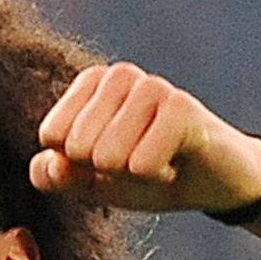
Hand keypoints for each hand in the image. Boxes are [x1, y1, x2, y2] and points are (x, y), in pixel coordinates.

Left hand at [30, 62, 260, 214]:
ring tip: (159, 162)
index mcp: (92, 84)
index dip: (78, 166)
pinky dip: (157, 178)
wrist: (215, 184)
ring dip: (134, 177)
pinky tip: (176, 164)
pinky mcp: (181, 106)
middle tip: (139, 162)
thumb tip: (45, 164)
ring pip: (108, 157)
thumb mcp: (96, 183)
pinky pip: (141, 164)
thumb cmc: (151, 176)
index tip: (111, 162)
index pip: (52, 136)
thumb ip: (60, 176)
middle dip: (106, 173)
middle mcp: (119, 75)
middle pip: (77, 147)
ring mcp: (152, 86)